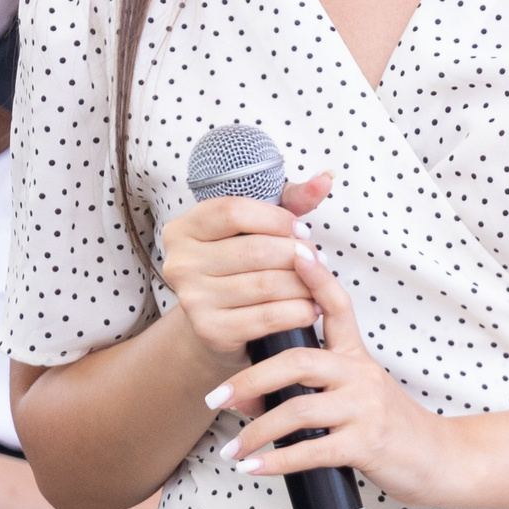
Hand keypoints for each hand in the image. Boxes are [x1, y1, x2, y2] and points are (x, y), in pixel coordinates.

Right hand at [158, 172, 333, 367]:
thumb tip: (326, 178)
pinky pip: (267, 317)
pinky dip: (298, 311)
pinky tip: (311, 308)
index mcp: (185, 228)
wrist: (218, 323)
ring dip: (303, 284)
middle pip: (253, 250)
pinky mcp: (211, 331)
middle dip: (295, 254)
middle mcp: (181, 263)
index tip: (300, 230)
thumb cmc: (239, 265)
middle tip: (317, 259)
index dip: (275, 218)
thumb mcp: (257, 227)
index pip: (233, 211)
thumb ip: (290, 201)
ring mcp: (193, 299)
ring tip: (319, 283)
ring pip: (265, 284)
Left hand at [207, 245, 459, 506]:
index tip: (294, 249)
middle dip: (250, 378)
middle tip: (214, 398)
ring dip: (257, 433)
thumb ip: (308, 389)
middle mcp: (361, 375)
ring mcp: (366, 408)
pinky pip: (313, 449)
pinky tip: (255, 469)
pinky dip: (278, 462)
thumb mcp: (354, 398)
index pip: (338, 306)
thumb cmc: (389, 427)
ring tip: (231, 451)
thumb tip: (246, 398)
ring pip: (298, 410)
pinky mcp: (368, 443)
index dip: (317, 277)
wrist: (438, 459)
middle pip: (297, 361)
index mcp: (356, 357)